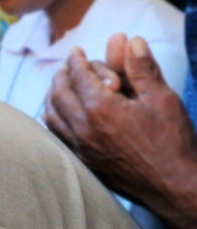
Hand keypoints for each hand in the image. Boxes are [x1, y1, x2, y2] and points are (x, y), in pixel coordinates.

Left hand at [44, 35, 196, 228]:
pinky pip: (56, 135)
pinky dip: (54, 118)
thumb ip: (141, 67)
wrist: (177, 188)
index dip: (76, 59)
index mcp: (100, 108)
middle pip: (58, 92)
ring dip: (54, 96)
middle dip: (62, 75)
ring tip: (64, 87)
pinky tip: (64, 114)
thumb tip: (130, 40)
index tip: (76, 51)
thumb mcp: (162, 98)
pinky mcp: (82, 163)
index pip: (78, 74)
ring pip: (51, 114)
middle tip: (69, 67)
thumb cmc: (173, 143)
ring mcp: (79, 148)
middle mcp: (82, 128)